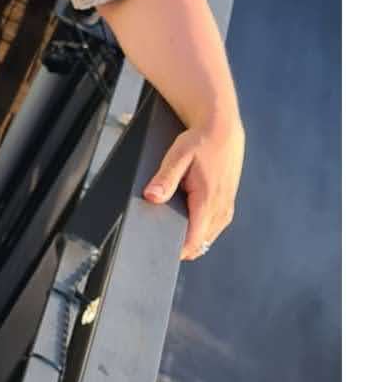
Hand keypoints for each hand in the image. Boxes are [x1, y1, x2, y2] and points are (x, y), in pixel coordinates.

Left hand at [142, 119, 244, 260]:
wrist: (222, 131)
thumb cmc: (199, 142)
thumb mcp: (178, 156)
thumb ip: (165, 178)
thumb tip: (152, 197)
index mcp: (208, 200)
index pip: (194, 241)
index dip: (176, 250)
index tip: (159, 250)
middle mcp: (221, 209)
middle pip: (200, 244)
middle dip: (181, 245)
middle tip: (159, 238)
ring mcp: (227, 210)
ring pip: (207, 239)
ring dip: (191, 239)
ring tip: (171, 228)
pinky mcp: (227, 207)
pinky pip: (212, 229)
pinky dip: (200, 231)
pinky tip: (186, 221)